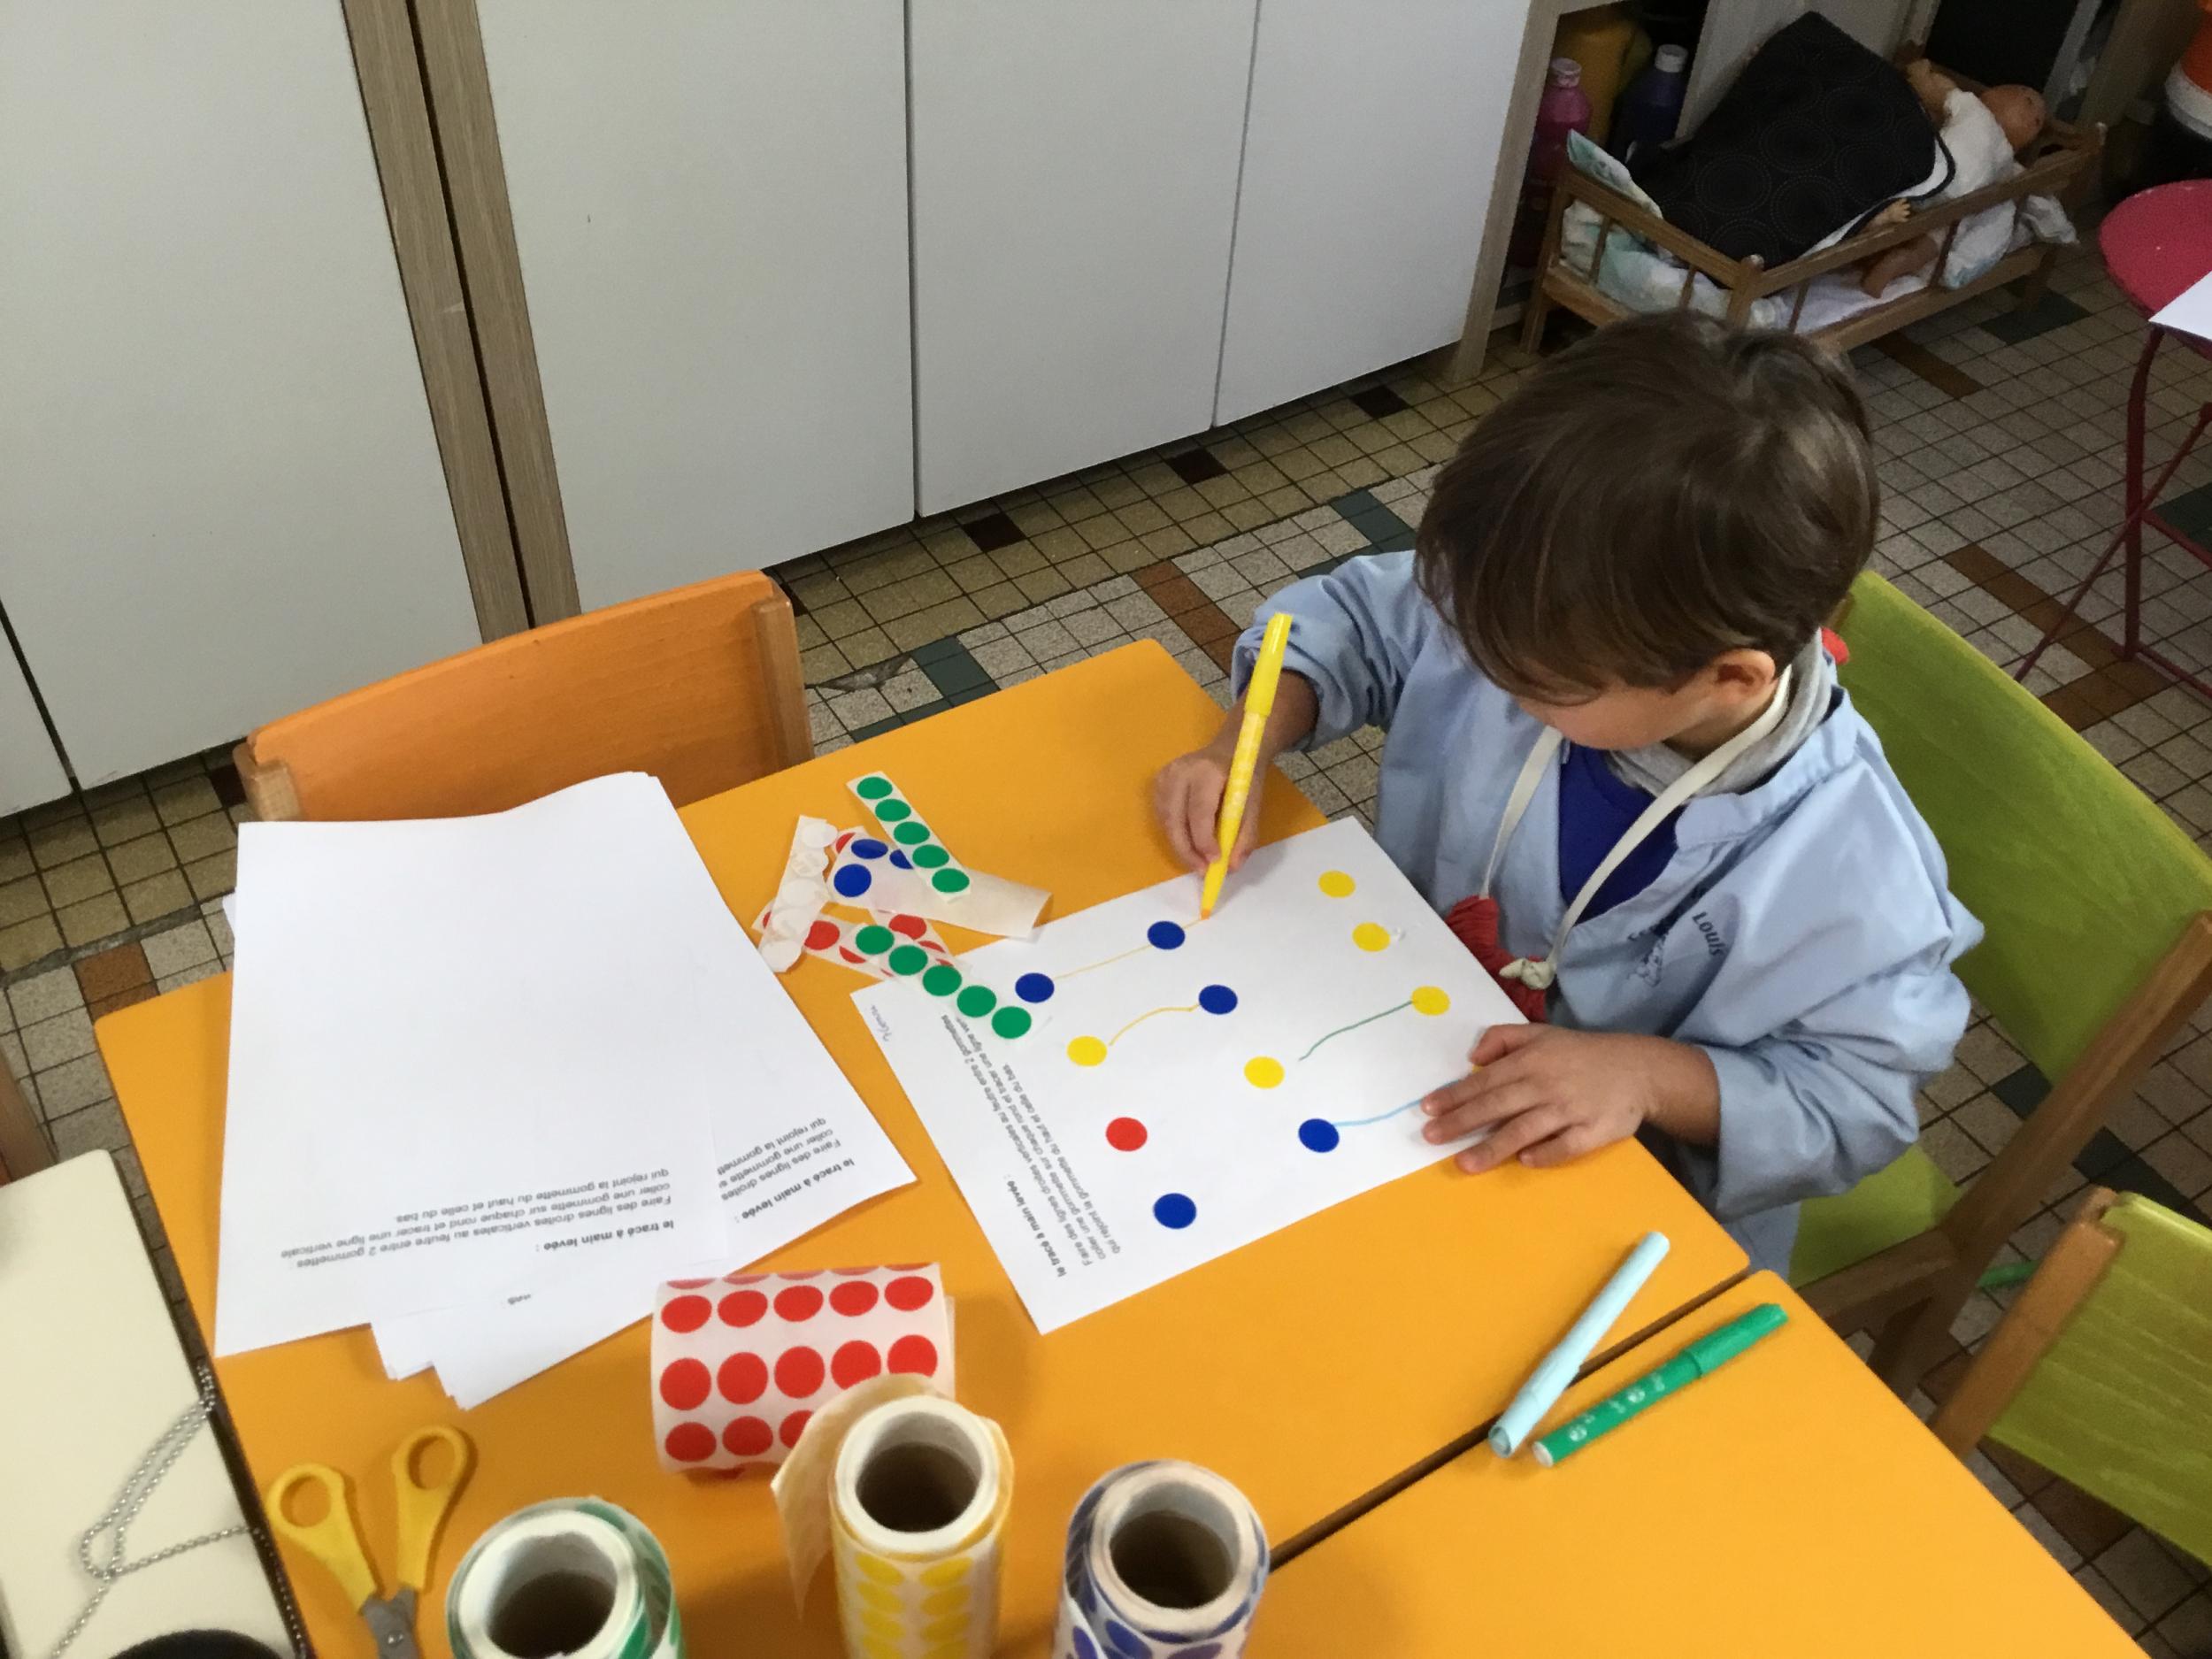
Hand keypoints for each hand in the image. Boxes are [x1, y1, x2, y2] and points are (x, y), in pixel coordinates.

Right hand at [1153, 740, 1260, 873]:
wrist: (1230, 747)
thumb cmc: (1243, 775)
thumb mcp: (1253, 803)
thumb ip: (1245, 835)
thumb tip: (1231, 868)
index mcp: (1207, 771)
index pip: (1199, 811)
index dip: (1203, 839)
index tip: (1213, 861)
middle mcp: (1180, 770)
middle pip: (1175, 818)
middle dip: (1186, 849)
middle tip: (1201, 870)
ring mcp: (1165, 774)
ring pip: (1165, 820)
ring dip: (1179, 844)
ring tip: (1197, 860)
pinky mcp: (1159, 781)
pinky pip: (1161, 815)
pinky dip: (1174, 832)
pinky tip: (1188, 841)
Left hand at [1421, 1027, 1713, 1173]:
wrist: (1638, 1069)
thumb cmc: (1581, 1054)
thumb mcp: (1541, 1033)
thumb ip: (1503, 1038)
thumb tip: (1472, 1057)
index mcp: (1531, 1061)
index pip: (1485, 1081)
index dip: (1455, 1095)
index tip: (1427, 1109)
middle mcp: (1546, 1085)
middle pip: (1497, 1105)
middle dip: (1461, 1122)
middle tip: (1431, 1137)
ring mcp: (1570, 1110)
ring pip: (1525, 1130)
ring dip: (1493, 1147)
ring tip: (1464, 1163)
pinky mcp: (1593, 1132)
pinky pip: (1565, 1147)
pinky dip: (1545, 1154)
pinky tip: (1524, 1161)